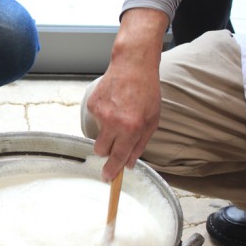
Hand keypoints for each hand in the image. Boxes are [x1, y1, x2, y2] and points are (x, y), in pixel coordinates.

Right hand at [86, 8, 167, 179]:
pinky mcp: (92, 104)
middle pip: (101, 150)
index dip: (112, 171)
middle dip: (108, 150)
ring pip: (99, 134)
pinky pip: (96, 118)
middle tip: (117, 140)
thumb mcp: (153, 121)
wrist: (132, 66)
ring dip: (108, 130)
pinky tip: (114, 102)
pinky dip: (104, 114)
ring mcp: (100, 113)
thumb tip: (129, 163)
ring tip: (120, 113)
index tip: (107, 179)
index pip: (118, 157)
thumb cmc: (146, 92)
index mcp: (131, 128)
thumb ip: (140, 144)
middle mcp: (114, 122)